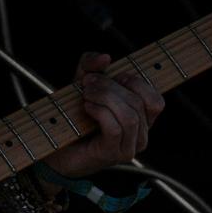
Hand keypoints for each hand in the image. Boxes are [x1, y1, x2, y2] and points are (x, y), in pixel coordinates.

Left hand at [47, 52, 164, 180]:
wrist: (55, 146)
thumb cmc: (73, 115)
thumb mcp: (82, 81)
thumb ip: (92, 64)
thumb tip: (106, 57)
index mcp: (141, 120)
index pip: (156, 101)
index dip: (136, 83)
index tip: (112, 76)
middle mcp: (140, 136)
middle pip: (138, 103)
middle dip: (111, 87)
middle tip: (88, 83)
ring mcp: (128, 148)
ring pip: (129, 116)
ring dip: (105, 98)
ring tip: (86, 95)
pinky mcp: (112, 154)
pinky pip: (115, 128)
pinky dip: (100, 112)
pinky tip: (87, 107)